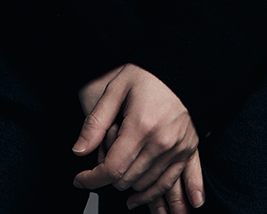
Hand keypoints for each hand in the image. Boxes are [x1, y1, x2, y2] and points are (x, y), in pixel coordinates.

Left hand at [72, 63, 204, 209]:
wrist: (182, 65)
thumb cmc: (148, 73)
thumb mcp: (115, 89)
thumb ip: (95, 122)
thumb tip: (78, 151)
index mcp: (141, 126)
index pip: (112, 170)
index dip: (91, 179)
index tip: (79, 179)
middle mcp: (161, 143)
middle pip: (127, 181)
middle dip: (108, 177)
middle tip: (103, 158)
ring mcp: (177, 149)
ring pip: (146, 185)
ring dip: (127, 186)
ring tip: (117, 173)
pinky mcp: (188, 150)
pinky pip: (169, 182)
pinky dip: (154, 194)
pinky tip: (139, 199)